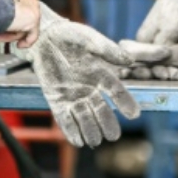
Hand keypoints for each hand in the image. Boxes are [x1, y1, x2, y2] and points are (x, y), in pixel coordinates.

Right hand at [0, 0, 40, 47]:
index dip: (9, 12)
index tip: (0, 19)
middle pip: (23, 13)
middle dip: (11, 23)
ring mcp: (33, 6)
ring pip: (25, 23)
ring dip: (13, 33)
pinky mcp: (34, 18)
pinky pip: (32, 34)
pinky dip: (26, 41)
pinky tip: (19, 45)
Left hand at [17, 3, 140, 146]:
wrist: (44, 36)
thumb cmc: (69, 36)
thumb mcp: (89, 39)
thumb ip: (107, 49)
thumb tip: (128, 60)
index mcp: (101, 74)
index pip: (116, 91)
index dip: (125, 102)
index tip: (134, 114)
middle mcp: (89, 88)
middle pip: (101, 109)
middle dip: (107, 123)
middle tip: (113, 136)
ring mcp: (73, 95)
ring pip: (84, 117)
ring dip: (90, 130)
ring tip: (95, 141)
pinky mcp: (56, 100)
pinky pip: (64, 118)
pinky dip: (70, 130)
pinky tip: (77, 141)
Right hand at [118, 39, 177, 80]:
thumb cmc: (173, 12)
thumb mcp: (166, 34)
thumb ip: (163, 53)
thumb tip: (163, 69)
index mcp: (144, 42)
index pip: (146, 63)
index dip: (157, 71)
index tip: (169, 74)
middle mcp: (155, 45)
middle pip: (165, 65)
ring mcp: (170, 45)